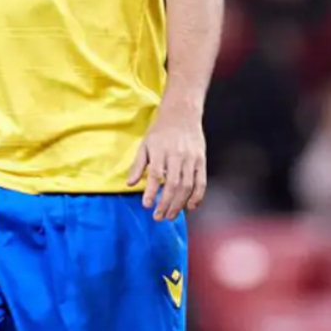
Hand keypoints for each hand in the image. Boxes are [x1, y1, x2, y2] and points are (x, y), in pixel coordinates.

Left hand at [126, 100, 206, 220]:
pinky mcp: (201, 160)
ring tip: (171, 215)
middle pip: (173, 184)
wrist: (182, 114)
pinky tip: (190, 207)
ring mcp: (191, 158)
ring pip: (187, 186)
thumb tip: (129, 183)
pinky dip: (197, 196)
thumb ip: (138, 165)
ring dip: (179, 204)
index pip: (156, 174)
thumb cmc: (161, 131)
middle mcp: (177, 155)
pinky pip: (201, 182)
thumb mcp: (145, 144)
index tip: (147, 205)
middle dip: (166, 203)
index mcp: (160, 151)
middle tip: (159, 217)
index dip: (151, 191)